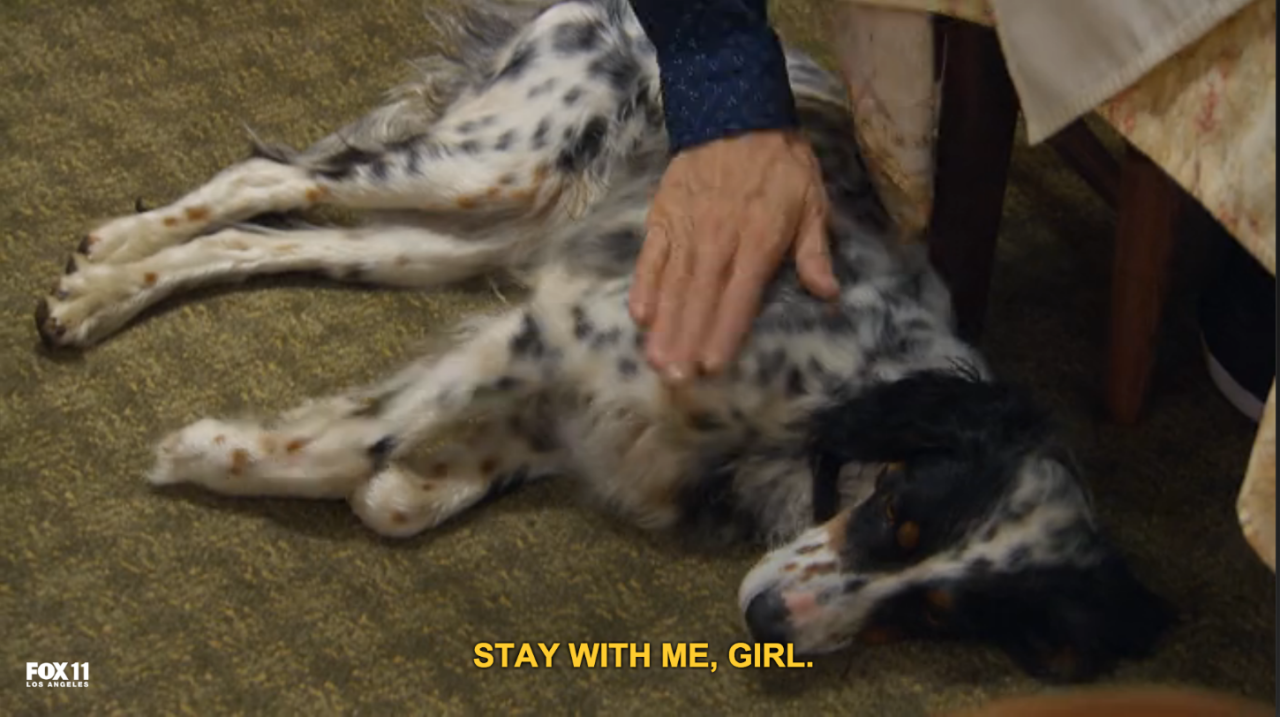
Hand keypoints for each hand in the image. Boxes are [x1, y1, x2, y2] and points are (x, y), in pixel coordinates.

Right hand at [628, 129, 838, 383]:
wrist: (736, 113)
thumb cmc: (781, 164)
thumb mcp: (813, 202)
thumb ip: (815, 250)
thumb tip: (828, 292)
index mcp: (758, 239)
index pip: (739, 295)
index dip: (725, 331)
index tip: (713, 365)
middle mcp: (718, 238)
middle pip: (700, 298)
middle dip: (687, 340)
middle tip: (675, 379)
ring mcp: (686, 229)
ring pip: (673, 284)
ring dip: (664, 325)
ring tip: (656, 360)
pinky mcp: (663, 217)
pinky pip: (651, 257)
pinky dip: (644, 286)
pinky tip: (640, 316)